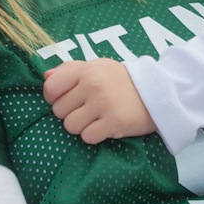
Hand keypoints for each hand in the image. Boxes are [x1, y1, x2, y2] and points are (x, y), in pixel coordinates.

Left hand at [42, 60, 156, 142]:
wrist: (157, 92)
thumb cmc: (122, 80)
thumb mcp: (98, 67)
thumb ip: (70, 69)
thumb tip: (46, 77)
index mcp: (86, 70)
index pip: (51, 87)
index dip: (53, 97)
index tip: (66, 98)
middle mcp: (93, 85)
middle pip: (59, 110)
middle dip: (69, 112)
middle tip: (86, 109)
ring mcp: (103, 104)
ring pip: (70, 126)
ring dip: (80, 126)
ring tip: (95, 118)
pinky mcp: (114, 122)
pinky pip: (87, 137)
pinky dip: (93, 135)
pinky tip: (104, 126)